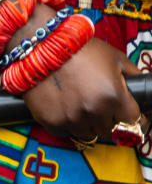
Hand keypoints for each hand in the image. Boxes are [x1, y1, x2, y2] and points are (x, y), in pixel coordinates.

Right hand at [17, 6, 145, 141]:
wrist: (43, 49)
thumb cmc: (80, 50)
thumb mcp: (115, 57)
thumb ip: (132, 75)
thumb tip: (139, 86)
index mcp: (113, 96)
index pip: (132, 121)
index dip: (131, 115)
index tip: (127, 113)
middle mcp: (93, 112)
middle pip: (110, 130)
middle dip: (109, 119)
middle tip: (101, 105)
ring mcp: (71, 119)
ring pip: (88, 133)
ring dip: (89, 124)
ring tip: (82, 106)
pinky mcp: (52, 122)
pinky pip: (67, 132)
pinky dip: (69, 124)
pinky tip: (66, 109)